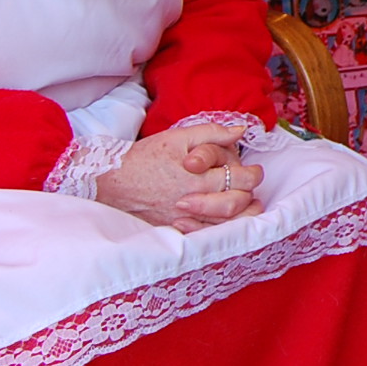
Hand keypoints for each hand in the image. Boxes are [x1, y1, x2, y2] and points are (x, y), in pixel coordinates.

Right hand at [96, 123, 265, 231]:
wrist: (112, 181)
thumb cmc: (145, 157)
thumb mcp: (179, 136)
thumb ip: (212, 132)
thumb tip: (240, 131)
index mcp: (199, 177)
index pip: (242, 180)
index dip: (253, 174)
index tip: (254, 170)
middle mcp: (195, 200)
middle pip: (237, 204)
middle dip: (251, 193)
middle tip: (251, 185)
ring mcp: (186, 218)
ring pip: (226, 224)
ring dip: (243, 214)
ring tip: (248, 204)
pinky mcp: (176, 229)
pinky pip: (206, 235)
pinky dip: (221, 230)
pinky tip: (226, 221)